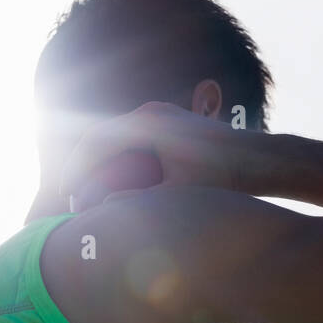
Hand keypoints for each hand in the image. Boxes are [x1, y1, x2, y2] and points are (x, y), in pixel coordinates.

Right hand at [62, 102, 251, 212]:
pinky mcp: (168, 123)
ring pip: (114, 137)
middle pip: (100, 136)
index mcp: (147, 124)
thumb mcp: (177, 192)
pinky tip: (112, 183)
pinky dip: (116, 159)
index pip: (95, 141)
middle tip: (69, 196)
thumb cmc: (220, 176)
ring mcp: (160, 115)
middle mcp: (151, 113)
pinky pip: (130, 139)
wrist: (256, 159)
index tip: (65, 194)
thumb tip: (103, 210)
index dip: (75, 169)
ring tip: (86, 192)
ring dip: (98, 162)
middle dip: (81, 166)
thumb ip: (139, 199)